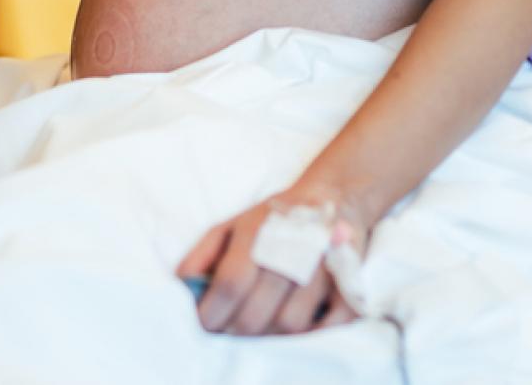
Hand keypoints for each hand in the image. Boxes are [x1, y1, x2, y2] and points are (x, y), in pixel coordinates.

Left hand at [176, 190, 368, 335]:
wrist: (334, 197)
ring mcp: (325, 267)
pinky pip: (329, 325)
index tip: (204, 324)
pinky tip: (295, 325)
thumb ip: (201, 256)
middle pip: (257, 314)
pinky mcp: (350, 283)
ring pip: (289, 325)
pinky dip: (310, 334)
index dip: (211, 314)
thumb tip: (181, 288)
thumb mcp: (231, 226)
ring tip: (261, 326)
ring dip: (270, 335)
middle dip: (235, 331)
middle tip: (230, 330)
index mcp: (259, 232)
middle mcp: (293, 248)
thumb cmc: (274, 219)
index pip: (230, 285)